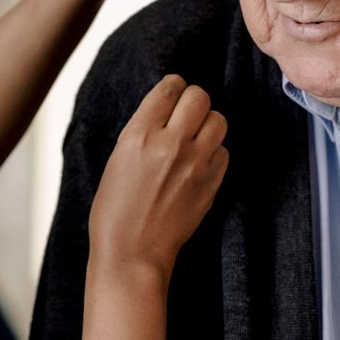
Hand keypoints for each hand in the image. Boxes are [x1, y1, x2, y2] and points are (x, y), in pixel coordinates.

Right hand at [89, 75, 228, 281]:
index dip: (174, 87)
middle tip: (187, 115)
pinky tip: (200, 164)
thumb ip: (143, 133)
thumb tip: (164, 113)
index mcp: (138, 134)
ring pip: (218, 120)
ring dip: (208, 125)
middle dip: (193, 102)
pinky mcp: (211, 184)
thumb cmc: (115, 211)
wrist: (132, 253)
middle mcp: (170, 143)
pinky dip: (215, 153)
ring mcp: (194, 163)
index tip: (174, 94)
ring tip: (197, 138)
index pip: (169, 89)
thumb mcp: (118, 160)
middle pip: (199, 97)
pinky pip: (224, 152)